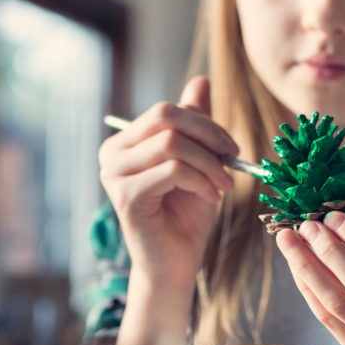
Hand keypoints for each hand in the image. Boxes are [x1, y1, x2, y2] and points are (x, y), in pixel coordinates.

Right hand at [99, 76, 237, 284]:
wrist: (175, 264)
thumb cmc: (186, 215)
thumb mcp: (198, 162)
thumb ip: (195, 123)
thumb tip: (200, 80)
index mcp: (126, 142)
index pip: (166, 111)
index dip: (205, 123)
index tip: (231, 149)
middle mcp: (112, 154)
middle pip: (166, 118)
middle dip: (209, 136)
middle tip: (232, 161)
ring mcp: (114, 175)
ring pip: (172, 143)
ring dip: (209, 163)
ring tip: (224, 186)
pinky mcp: (125, 197)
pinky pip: (173, 171)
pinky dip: (201, 181)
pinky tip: (211, 198)